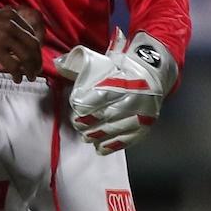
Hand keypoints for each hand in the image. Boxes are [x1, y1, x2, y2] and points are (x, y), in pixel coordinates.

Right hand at [0, 6, 44, 82]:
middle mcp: (12, 25)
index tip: (34, 56)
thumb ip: (8, 23)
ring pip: (26, 56)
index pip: (31, 34)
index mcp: (13, 16)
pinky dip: (18, 74)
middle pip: (33, 45)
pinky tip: (17, 79)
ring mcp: (5, 37)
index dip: (35, 47)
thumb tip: (18, 38)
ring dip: (31, 69)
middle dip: (37, 59)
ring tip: (30, 77)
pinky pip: (13, 65)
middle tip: (37, 69)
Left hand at [54, 29, 177, 154]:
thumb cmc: (122, 70)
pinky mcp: (145, 126)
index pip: (104, 95)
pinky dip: (112, 145)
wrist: (151, 75)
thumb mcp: (105, 62)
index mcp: (126, 80)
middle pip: (110, 114)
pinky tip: (100, 148)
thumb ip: (83, 65)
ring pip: (118, 128)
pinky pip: (128, 139)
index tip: (76, 111)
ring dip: (99, 135)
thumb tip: (59, 65)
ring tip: (86, 137)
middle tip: (78, 125)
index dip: (88, 106)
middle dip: (91, 123)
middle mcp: (137, 97)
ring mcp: (143, 114)